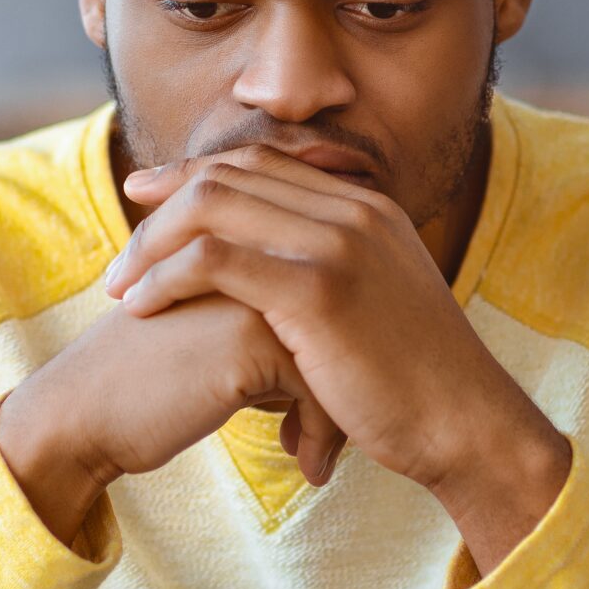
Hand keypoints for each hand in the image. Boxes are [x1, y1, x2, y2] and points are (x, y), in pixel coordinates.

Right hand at [0, 290, 334, 548]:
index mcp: (244, 247)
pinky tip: (308, 468)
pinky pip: (321, 387)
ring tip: (315, 453)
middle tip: (335, 437)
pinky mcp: (251, 339)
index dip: (337, 354)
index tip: (327, 410)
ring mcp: (254, 292)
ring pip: (340, 352)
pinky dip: (322, 434)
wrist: (80, 415)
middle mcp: (254, 257)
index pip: (330, 295)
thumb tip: (331, 352)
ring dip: (338, 413)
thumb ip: (263, 322)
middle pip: (343, 321)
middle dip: (346, 384)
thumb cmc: (141, 385)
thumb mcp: (210, 333)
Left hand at [102, 143, 569, 559]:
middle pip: (229, 176)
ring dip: (152, 244)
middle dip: (161, 206)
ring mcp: (338, 243)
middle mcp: (353, 209)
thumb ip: (335, 276)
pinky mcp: (319, 289)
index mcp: (367, 206)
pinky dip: (167, 277)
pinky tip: (143, 308)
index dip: (193, 177)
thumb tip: (278, 287)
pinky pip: (216, 260)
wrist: (467, 425)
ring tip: (121, 288)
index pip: (261, 163)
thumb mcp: (379, 307)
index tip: (147, 200)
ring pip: (212, 207)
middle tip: (121, 253)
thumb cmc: (418, 386)